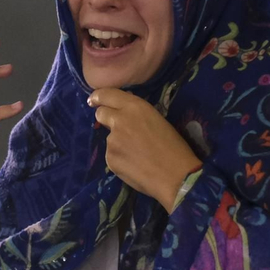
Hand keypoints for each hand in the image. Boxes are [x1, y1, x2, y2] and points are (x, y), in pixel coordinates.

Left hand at [87, 88, 202, 210]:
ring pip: (109, 138)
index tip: (94, 100)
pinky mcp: (109, 158)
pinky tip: (135, 166)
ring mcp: (112, 140)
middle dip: (104, 117)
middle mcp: (119, 120)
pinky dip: (120, 159)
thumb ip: (137, 114)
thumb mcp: (157, 120)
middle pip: (101, 113)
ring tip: (137, 155)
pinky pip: (112, 156)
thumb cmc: (174, 147)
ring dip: (118, 143)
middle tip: (114, 125)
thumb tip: (124, 113)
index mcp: (134, 107)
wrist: (175, 175)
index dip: (98, 97)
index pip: (107, 94)